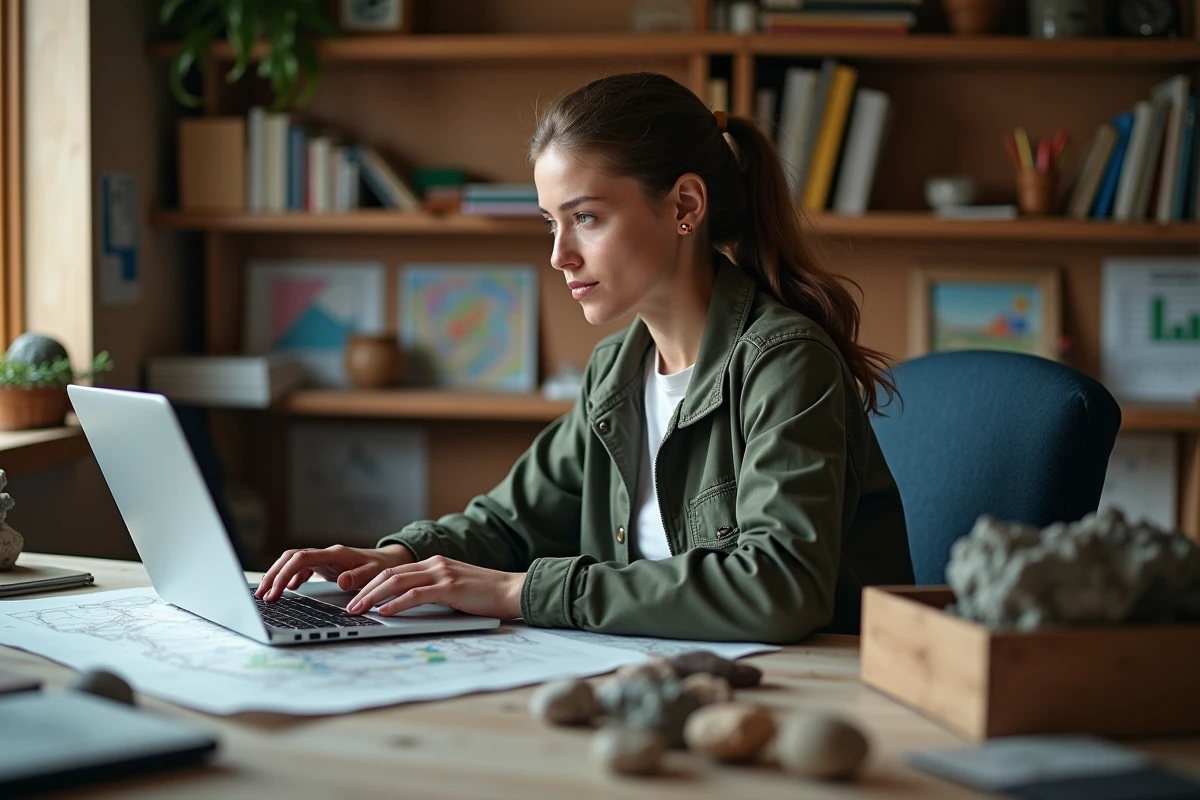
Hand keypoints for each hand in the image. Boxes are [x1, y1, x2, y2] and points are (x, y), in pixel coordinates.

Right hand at [255, 543, 415, 601]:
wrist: (389, 562)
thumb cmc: (382, 568)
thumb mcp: (375, 574)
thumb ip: (359, 577)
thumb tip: (343, 581)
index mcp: (335, 554)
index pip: (301, 558)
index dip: (285, 573)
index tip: (275, 591)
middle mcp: (326, 554)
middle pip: (290, 558)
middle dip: (274, 574)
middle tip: (262, 595)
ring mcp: (324, 559)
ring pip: (292, 562)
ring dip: (278, 575)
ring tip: (267, 594)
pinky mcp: (324, 565)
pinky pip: (301, 568)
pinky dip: (291, 577)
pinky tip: (288, 590)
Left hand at [346, 555, 524, 619]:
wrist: (513, 590)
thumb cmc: (486, 595)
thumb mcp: (454, 588)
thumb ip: (433, 591)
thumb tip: (406, 606)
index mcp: (435, 563)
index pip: (394, 571)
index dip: (371, 584)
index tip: (356, 597)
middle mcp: (435, 564)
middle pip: (389, 574)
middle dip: (365, 590)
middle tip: (349, 606)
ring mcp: (442, 573)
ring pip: (397, 581)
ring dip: (373, 597)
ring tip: (359, 610)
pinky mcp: (450, 587)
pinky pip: (416, 594)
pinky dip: (397, 603)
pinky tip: (385, 612)